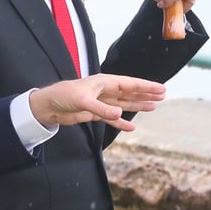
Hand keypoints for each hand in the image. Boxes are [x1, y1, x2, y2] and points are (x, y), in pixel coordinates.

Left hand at [27, 73, 166, 132]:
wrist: (48, 106)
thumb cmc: (63, 96)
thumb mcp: (83, 101)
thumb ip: (102, 109)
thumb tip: (121, 113)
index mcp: (104, 82)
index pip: (129, 84)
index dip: (145, 86)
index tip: (160, 88)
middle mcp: (104, 91)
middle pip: (130, 92)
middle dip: (146, 94)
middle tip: (163, 95)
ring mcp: (100, 102)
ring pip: (124, 104)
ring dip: (138, 106)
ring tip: (154, 107)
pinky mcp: (94, 113)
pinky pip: (112, 118)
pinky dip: (122, 122)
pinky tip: (132, 127)